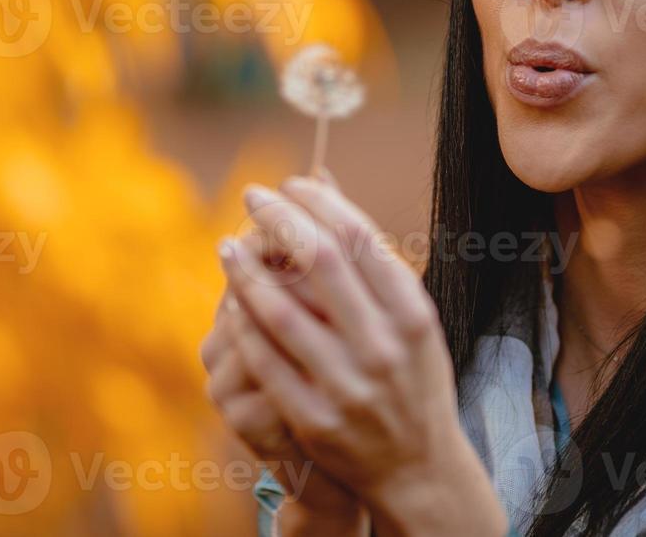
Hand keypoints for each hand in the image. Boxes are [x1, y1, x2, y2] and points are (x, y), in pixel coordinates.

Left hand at [219, 174, 506, 536]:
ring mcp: (348, 386)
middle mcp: (384, 347)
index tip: (291, 184)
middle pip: (321, 261)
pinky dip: (243, 324)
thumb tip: (321, 178)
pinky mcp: (315, 419)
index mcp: (412, 313)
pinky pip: (264, 359)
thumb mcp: (407, 313)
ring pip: (281, 310)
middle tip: (253, 196)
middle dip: (279, 219)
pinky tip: (231, 300)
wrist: (418, 467)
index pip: (358, 236)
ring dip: (246, 270)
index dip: (318, 201)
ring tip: (227, 245)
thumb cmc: (409, 373)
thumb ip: (367, 253)